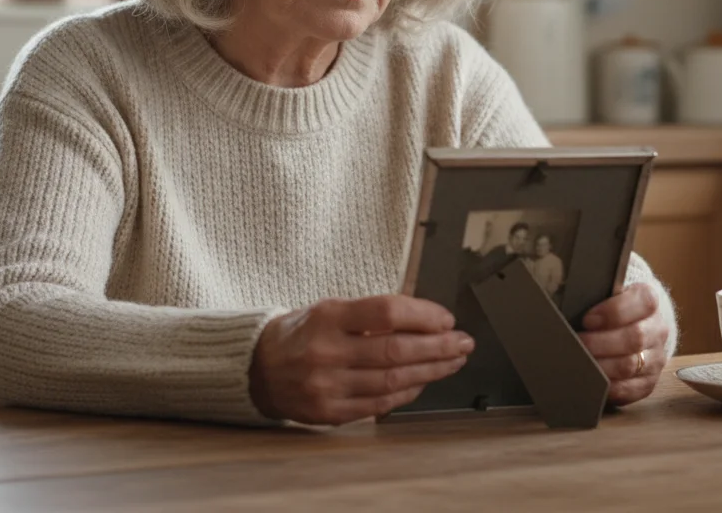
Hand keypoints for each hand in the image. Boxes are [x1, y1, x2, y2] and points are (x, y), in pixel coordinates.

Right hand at [249, 295, 473, 424]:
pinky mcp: (329, 413)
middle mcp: (326, 352)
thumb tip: (428, 319)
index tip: (447, 319)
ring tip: (453, 361)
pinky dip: (408, 392)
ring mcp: (327, 386)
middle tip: (463, 343)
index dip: (424, 316)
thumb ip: (374, 313)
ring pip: (393, 381)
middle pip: (395, 350)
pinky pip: (380, 405)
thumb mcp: (331, 309)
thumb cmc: (303, 333)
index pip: (387, 312)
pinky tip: (424, 380)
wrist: (258, 368)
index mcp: (328, 317)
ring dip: (431, 371)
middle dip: (438, 347)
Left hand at [579, 283, 670, 404]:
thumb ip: (595, 296)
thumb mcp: (609, 294)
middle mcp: (657, 329)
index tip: (587, 319)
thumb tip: (568, 305)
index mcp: (649, 301)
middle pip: (634, 338)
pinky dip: (609, 386)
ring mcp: (656, 358)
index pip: (643, 303)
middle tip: (577, 343)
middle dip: (600, 342)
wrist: (634, 326)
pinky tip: (592, 379)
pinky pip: (631, 389)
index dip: (613, 312)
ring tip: (580, 361)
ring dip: (601, 365)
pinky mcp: (649, 381)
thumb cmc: (612, 309)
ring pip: (630, 365)